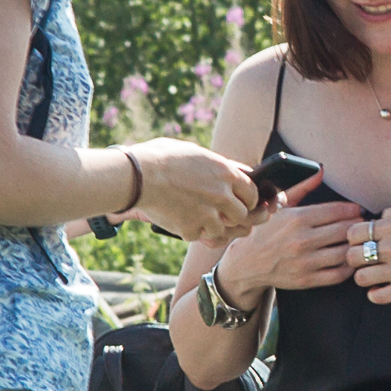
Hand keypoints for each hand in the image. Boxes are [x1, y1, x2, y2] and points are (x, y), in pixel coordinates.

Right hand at [125, 139, 257, 243]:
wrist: (138, 175)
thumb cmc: (162, 158)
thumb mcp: (196, 153)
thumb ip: (219, 165)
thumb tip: (235, 170)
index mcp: (226, 173)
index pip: (252, 193)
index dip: (248, 200)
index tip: (240, 202)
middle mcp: (221, 195)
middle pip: (241, 216)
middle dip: (231, 216)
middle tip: (218, 214)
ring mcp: (207, 214)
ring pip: (221, 230)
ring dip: (210, 226)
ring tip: (194, 216)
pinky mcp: (190, 229)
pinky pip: (197, 236)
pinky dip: (188, 231)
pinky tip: (177, 219)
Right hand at [215, 191, 363, 298]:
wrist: (246, 262)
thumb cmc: (266, 230)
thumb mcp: (280, 205)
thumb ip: (303, 187)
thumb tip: (320, 171)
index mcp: (297, 218)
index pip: (338, 210)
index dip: (353, 209)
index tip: (357, 210)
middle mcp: (302, 240)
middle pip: (345, 230)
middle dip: (358, 226)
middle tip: (362, 224)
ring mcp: (305, 262)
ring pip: (345, 252)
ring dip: (355, 246)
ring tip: (358, 241)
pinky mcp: (307, 280)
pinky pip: (339, 274)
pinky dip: (349, 266)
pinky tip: (348, 258)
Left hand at [348, 198, 390, 304]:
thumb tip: (375, 219)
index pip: (353, 233)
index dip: (354, 238)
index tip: (363, 242)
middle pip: (351, 256)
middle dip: (356, 257)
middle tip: (366, 259)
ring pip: (360, 278)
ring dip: (365, 276)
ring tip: (375, 273)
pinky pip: (375, 296)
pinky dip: (375, 293)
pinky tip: (383, 286)